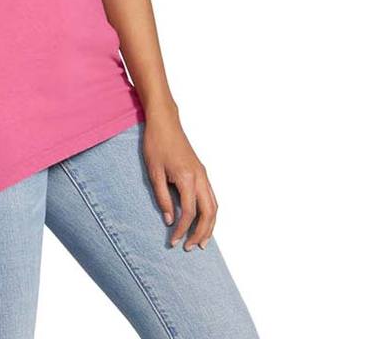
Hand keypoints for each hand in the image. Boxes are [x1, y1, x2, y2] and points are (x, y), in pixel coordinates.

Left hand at [142, 106, 217, 250]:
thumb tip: (170, 220)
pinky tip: (203, 221)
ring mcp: (203, 173)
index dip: (182, 229)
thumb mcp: (154, 172)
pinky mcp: (201, 171)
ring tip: (201, 241)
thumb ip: (162, 198)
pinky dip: (210, 212)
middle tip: (190, 248)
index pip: (189, 212)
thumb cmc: (156, 144)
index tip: (173, 241)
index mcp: (187, 177)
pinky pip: (211, 196)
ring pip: (214, 205)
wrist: (164, 121)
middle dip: (202, 233)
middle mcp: (200, 177)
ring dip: (210, 225)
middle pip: (208, 212)